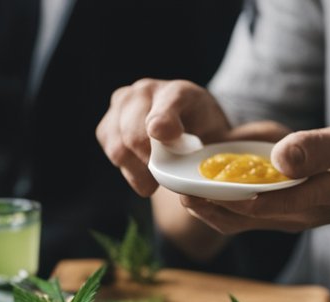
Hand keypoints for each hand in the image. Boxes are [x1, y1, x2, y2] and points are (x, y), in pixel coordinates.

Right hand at [96, 78, 231, 196]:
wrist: (185, 128)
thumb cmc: (204, 136)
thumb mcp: (220, 141)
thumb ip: (222, 149)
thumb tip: (208, 176)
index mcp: (179, 91)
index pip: (168, 104)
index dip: (164, 121)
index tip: (168, 137)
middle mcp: (146, 91)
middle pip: (135, 133)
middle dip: (148, 163)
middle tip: (160, 182)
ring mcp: (122, 106)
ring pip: (119, 148)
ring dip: (137, 171)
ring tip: (153, 180)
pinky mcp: (106, 125)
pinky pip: (111, 154)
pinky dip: (127, 169)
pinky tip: (141, 169)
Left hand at [179, 126, 329, 252]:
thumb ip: (318, 148)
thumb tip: (281, 156)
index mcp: (317, 198)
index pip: (268, 202)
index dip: (231, 196)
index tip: (201, 184)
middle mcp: (294, 217)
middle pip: (241, 216)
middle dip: (207, 204)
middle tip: (177, 186)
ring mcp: (282, 222)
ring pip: (236, 222)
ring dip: (206, 208)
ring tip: (178, 189)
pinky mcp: (275, 220)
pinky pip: (240, 219)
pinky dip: (216, 206)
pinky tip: (197, 189)